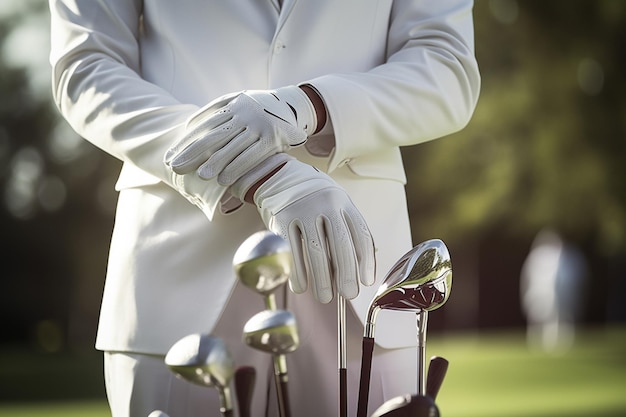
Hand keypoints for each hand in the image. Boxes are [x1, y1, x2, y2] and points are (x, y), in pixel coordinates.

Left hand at [164, 86, 316, 185]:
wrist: (295, 105)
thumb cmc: (260, 109)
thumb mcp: (238, 102)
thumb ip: (216, 111)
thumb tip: (188, 127)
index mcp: (232, 103)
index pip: (204, 124)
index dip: (186, 141)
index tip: (171, 155)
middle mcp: (244, 112)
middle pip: (213, 135)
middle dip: (192, 153)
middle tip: (175, 167)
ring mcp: (259, 124)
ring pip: (232, 146)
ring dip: (215, 163)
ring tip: (200, 177)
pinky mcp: (272, 137)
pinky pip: (252, 155)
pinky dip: (237, 167)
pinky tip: (224, 180)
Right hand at [231, 155, 375, 303]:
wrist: (278, 176)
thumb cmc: (312, 198)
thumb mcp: (334, 204)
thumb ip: (346, 230)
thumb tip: (358, 269)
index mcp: (343, 202)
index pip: (360, 234)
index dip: (366, 261)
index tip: (366, 281)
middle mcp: (325, 204)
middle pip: (341, 244)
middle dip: (346, 274)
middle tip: (348, 294)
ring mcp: (302, 210)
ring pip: (316, 251)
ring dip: (322, 279)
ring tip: (324, 297)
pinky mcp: (282, 218)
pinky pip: (292, 251)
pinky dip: (297, 272)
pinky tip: (301, 287)